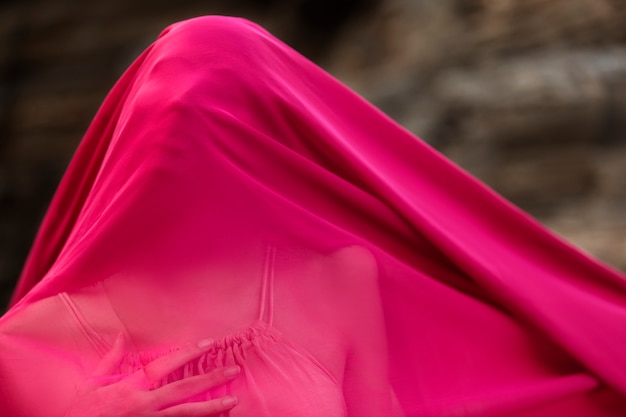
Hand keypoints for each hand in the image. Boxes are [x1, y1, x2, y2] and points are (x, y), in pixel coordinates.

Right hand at [65, 334, 239, 416]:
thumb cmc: (80, 413)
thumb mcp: (91, 385)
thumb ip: (110, 360)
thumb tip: (121, 336)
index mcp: (130, 388)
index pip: (164, 365)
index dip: (187, 353)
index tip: (208, 343)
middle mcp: (144, 405)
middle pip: (183, 390)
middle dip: (210, 380)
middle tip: (233, 371)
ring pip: (186, 415)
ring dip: (211, 408)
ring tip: (233, 402)